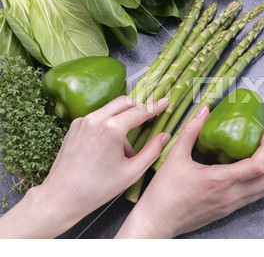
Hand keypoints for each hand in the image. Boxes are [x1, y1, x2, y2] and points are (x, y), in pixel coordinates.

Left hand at [0, 96, 169, 237]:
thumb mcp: (132, 172)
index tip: (166, 102)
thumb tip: (164, 136)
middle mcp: (96, 119)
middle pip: (125, 101)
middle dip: (140, 105)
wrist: (62, 196)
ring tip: (129, 142)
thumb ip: (152, 151)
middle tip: (151, 114)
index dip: (155, 107)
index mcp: (112, 129)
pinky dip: (110, 123)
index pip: (140, 111)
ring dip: (125, 116)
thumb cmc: (97, 189)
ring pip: (111, 108)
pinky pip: (99, 117)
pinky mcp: (75, 126)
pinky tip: (112, 144)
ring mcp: (83, 121)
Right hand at [116, 105, 263, 237]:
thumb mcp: (175, 157)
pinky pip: (254, 197)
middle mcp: (229, 195)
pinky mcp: (227, 210)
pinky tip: (257, 170)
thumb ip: (191, 131)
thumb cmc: (164, 192)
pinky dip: (263, 182)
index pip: (256, 165)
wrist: (158, 221)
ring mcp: (230, 205)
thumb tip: (204, 110)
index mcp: (219, 180)